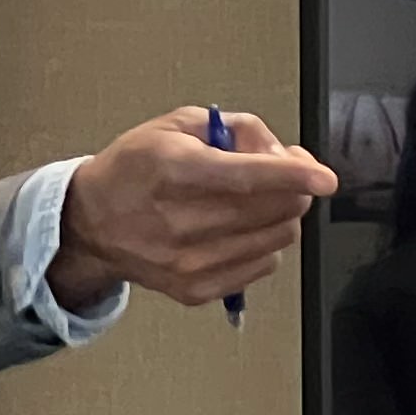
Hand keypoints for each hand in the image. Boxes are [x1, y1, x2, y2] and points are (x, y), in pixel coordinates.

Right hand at [49, 108, 337, 312]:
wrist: (91, 223)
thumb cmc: (136, 168)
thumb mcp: (178, 125)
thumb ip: (239, 129)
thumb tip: (284, 154)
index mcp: (172, 170)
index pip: (243, 178)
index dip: (291, 176)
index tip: (324, 178)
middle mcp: (178, 220)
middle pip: (270, 209)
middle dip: (293, 187)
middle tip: (283, 173)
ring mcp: (187, 261)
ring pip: (276, 237)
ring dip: (281, 214)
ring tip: (253, 199)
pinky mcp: (194, 289)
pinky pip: (263, 265)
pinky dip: (264, 243)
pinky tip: (238, 228)